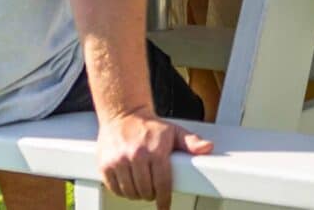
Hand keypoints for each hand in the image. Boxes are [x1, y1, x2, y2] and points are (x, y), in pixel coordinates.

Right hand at [96, 109, 212, 207]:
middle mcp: (136, 156)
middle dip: (151, 195)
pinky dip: (122, 191)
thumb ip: (191, 142)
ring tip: (141, 186)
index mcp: (155, 151)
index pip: (162, 185)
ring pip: (130, 193)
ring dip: (137, 194)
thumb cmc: (149, 126)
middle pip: (146, 192)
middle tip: (152, 190)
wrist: (123, 113)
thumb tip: (207, 147)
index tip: (164, 207)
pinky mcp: (105, 164)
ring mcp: (119, 161)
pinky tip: (128, 184)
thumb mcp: (173, 132)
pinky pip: (115, 189)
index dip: (164, 200)